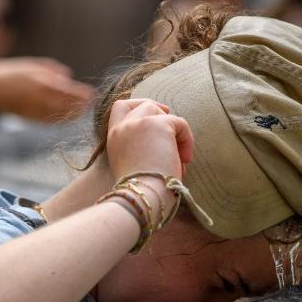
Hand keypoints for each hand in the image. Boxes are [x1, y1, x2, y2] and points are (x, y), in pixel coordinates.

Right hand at [0, 58, 93, 121]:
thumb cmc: (10, 73)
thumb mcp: (32, 65)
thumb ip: (53, 70)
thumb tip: (70, 77)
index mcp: (44, 82)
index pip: (73, 92)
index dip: (85, 94)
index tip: (93, 93)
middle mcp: (42, 98)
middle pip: (70, 106)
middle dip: (82, 105)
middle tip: (90, 103)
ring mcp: (36, 110)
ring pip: (63, 116)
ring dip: (74, 114)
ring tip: (81, 110)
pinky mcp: (30, 119)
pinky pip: (51, 122)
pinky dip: (61, 119)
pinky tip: (66, 116)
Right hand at [105, 99, 194, 215]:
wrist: (143, 197)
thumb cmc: (143, 191)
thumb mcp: (134, 165)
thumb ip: (143, 148)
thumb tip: (166, 145)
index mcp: (114, 138)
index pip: (121, 107)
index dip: (139, 106)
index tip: (156, 116)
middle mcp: (123, 127)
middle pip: (146, 104)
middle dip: (162, 116)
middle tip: (174, 135)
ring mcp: (138, 123)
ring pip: (161, 111)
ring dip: (174, 130)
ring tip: (178, 155)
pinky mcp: (158, 124)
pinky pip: (180, 123)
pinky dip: (187, 140)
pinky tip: (185, 160)